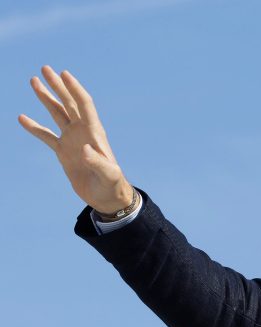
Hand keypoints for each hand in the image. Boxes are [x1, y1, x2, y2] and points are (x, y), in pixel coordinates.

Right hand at [18, 65, 132, 212]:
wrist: (106, 197)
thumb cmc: (112, 185)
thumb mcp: (109, 174)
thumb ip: (98, 162)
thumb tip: (84, 149)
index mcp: (95, 133)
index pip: (84, 104)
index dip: (75, 89)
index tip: (64, 74)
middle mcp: (83, 132)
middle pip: (69, 103)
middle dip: (58, 86)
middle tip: (45, 68)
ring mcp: (72, 140)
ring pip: (57, 113)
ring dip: (46, 97)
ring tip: (34, 81)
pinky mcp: (63, 151)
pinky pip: (46, 135)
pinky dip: (34, 127)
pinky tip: (22, 118)